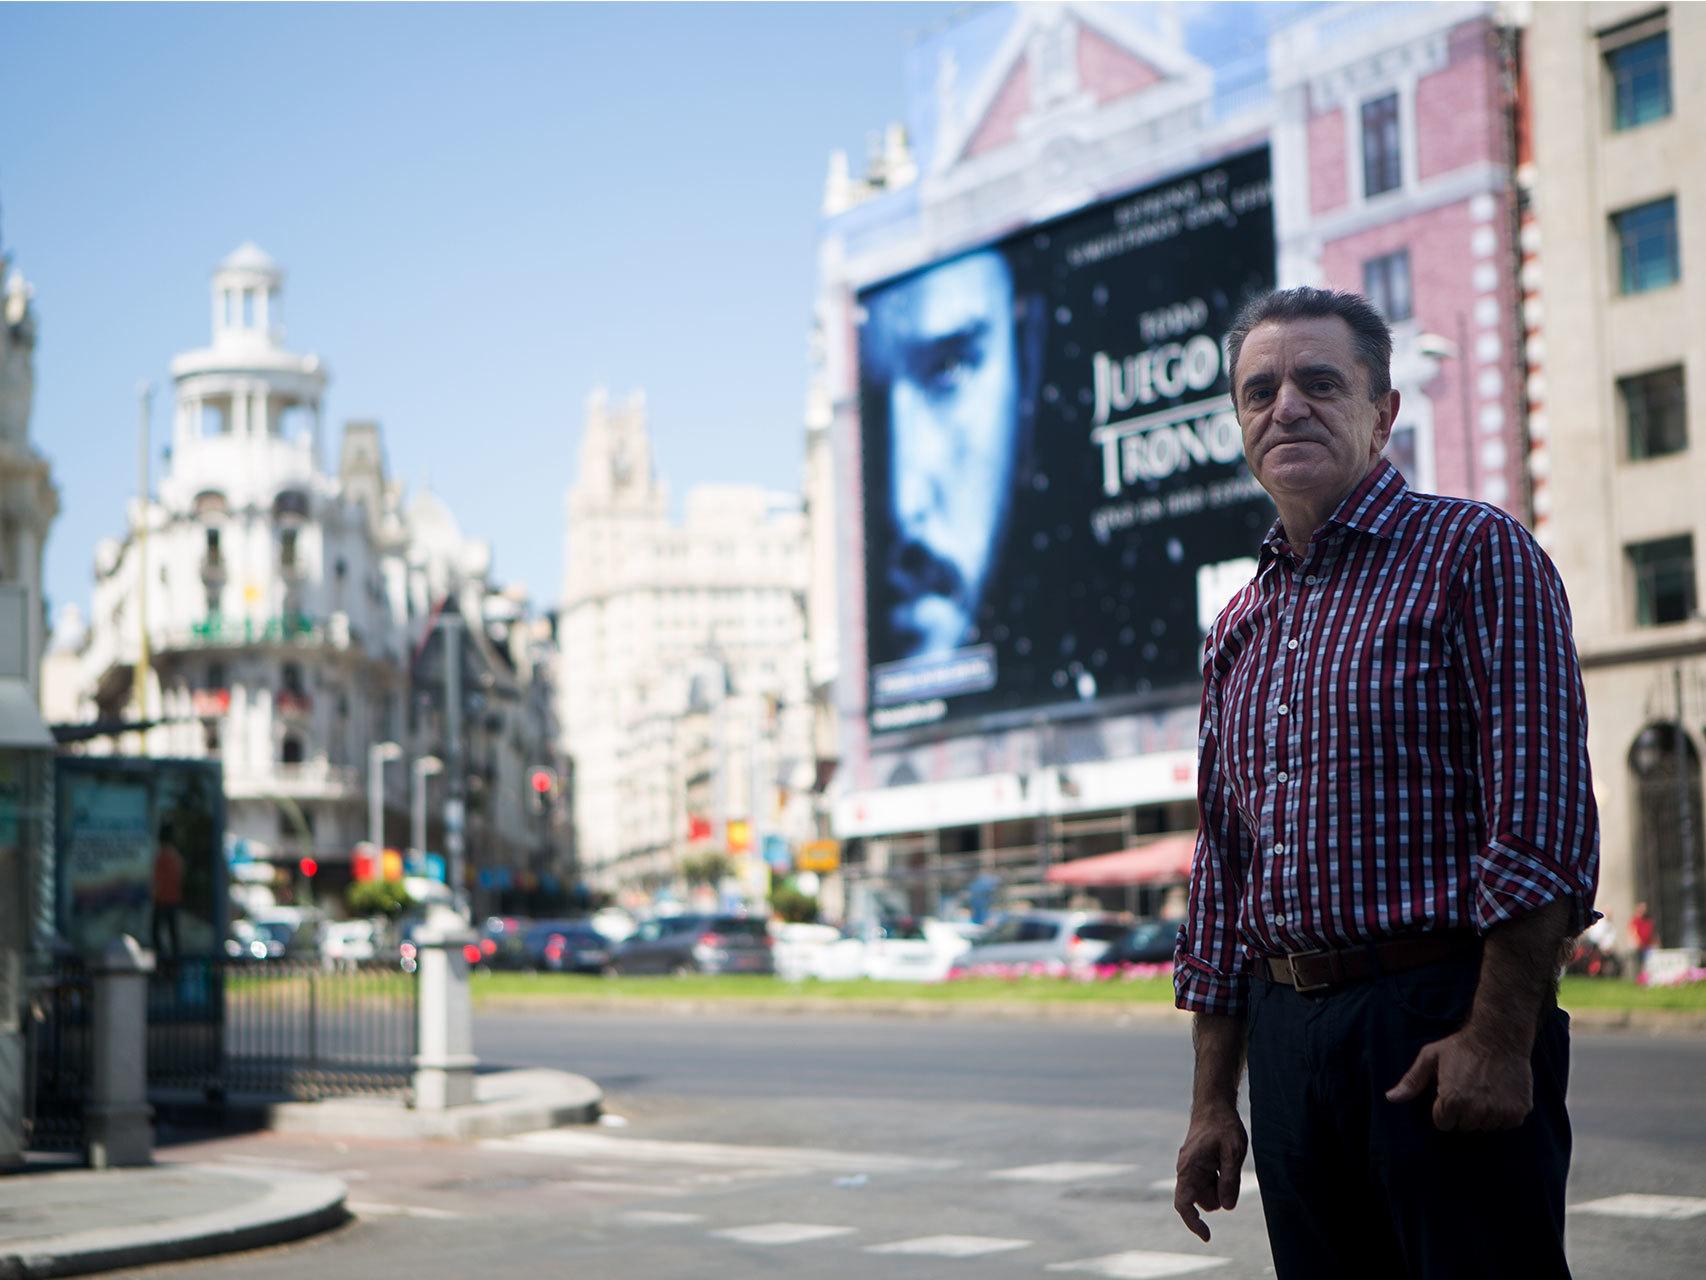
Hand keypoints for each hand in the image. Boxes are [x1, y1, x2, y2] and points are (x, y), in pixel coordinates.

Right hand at [1174, 1105, 1247, 1241]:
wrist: (1213, 1105)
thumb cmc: (1223, 1126)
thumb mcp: (1234, 1152)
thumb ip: (1230, 1180)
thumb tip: (1227, 1207)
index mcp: (1189, 1168)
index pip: (1184, 1204)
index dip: (1194, 1223)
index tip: (1208, 1237)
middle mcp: (1185, 1170)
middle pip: (1201, 1201)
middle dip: (1218, 1196)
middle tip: (1231, 1171)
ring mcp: (1190, 1168)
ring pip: (1206, 1193)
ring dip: (1220, 1186)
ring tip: (1228, 1161)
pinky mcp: (1196, 1165)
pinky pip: (1208, 1182)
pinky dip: (1219, 1178)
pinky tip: (1224, 1159)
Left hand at [1385, 1028, 1532, 1130]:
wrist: (1499, 1036)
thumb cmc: (1461, 1046)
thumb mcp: (1431, 1057)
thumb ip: (1412, 1080)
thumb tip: (1391, 1098)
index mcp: (1451, 1101)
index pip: (1443, 1123)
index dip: (1444, 1108)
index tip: (1449, 1093)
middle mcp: (1476, 1111)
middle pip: (1465, 1126)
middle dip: (1463, 1112)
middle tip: (1468, 1089)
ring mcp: (1499, 1113)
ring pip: (1486, 1126)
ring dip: (1484, 1114)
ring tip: (1484, 1089)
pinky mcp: (1519, 1112)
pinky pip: (1507, 1123)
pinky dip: (1504, 1113)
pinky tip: (1499, 1093)